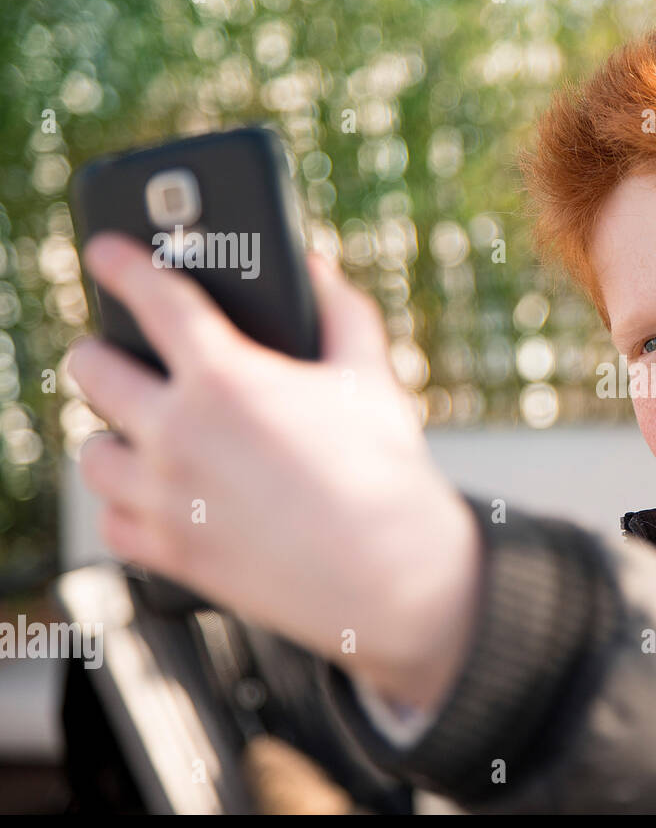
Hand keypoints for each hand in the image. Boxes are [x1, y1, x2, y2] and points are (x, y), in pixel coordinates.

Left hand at [66, 233, 481, 710]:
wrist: (392, 576)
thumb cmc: (386, 473)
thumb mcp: (372, 376)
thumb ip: (340, 309)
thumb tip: (315, 267)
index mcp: (226, 377)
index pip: (153, 299)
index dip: (122, 263)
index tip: (106, 251)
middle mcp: (179, 434)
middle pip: (92, 371)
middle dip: (102, 352)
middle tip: (119, 355)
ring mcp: (166, 498)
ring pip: (91, 452)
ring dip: (113, 436)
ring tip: (141, 434)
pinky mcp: (169, 553)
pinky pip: (112, 520)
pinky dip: (128, 506)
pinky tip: (158, 497)